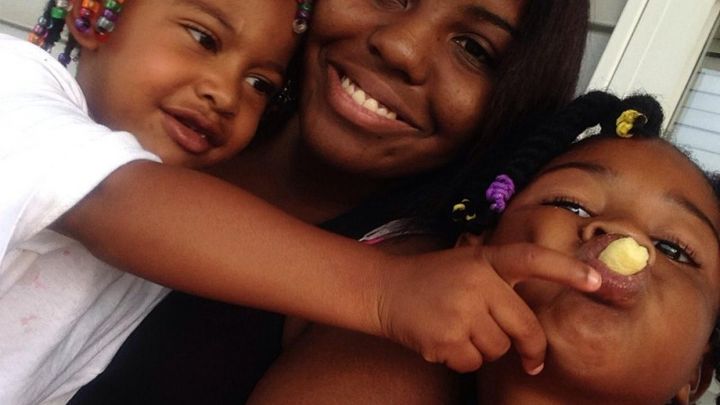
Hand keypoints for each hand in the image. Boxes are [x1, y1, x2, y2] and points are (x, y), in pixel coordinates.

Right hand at [376, 243, 600, 373]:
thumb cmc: (430, 279)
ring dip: (485, 349)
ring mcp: (461, 310)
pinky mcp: (446, 337)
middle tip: (532, 360)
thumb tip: (530, 330)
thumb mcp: (466, 265)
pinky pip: (473, 362)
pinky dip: (462, 359)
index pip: (532, 259)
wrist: (383, 289)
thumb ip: (499, 282)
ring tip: (458, 330)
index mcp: (485, 260)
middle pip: (525, 326)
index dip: (567, 270)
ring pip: (498, 348)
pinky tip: (444, 341)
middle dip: (530, 348)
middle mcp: (477, 282)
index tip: (598, 282)